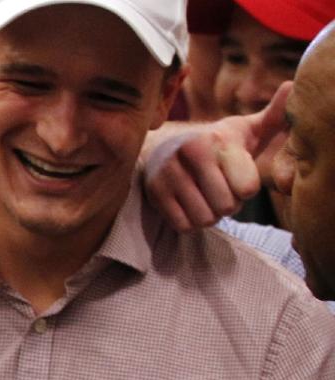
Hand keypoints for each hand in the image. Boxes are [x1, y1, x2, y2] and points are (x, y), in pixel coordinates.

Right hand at [143, 82, 290, 230]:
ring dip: (209, 215)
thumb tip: (292, 86)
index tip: (238, 178)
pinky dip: (191, 222)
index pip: (247, 188)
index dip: (247, 190)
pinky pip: (183, 225)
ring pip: (204, 219)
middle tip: (221, 190)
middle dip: (229, 205)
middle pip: (227, 207)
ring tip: (205, 198)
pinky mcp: (155, 192)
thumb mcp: (245, 129)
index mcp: (219, 139)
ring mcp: (169, 173)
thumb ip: (274, 115)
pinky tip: (189, 206)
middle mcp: (191, 153)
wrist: (163, 147)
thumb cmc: (216, 143)